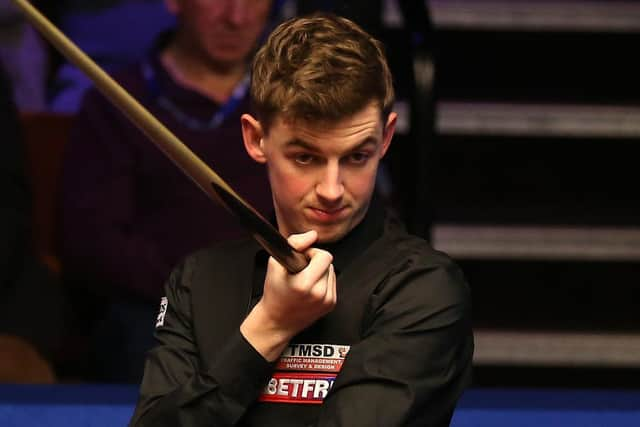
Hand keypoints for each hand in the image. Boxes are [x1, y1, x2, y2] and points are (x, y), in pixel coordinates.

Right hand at [240, 230, 336, 360]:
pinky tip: (310, 288)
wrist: (277, 321)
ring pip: (331, 272)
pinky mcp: (331, 305)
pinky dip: (323, 282)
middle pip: (328, 263)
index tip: (302, 259)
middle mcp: (319, 294)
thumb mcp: (275, 264)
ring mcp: (327, 301)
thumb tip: (312, 235)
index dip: (312, 253)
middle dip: (316, 262)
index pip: (324, 256)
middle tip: (301, 270)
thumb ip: (295, 243)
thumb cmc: (274, 293)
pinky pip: (332, 283)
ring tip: (304, 280)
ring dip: (320, 272)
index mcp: (305, 284)